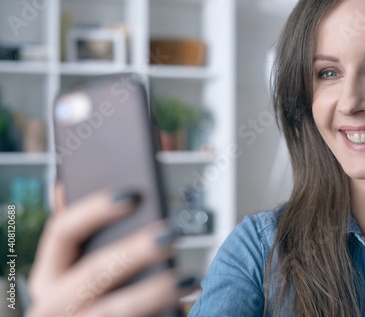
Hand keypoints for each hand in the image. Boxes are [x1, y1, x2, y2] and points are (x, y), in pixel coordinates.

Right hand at [26, 184, 195, 316]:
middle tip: (170, 235)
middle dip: (135, 252)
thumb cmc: (93, 297)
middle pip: (93, 271)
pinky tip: (185, 301)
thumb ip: (85, 235)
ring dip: (155, 291)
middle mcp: (53, 303)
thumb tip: (78, 187)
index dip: (95, 210)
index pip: (62, 231)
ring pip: (114, 310)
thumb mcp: (78, 270)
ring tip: (188, 278)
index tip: (132, 195)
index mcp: (49, 275)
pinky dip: (160, 312)